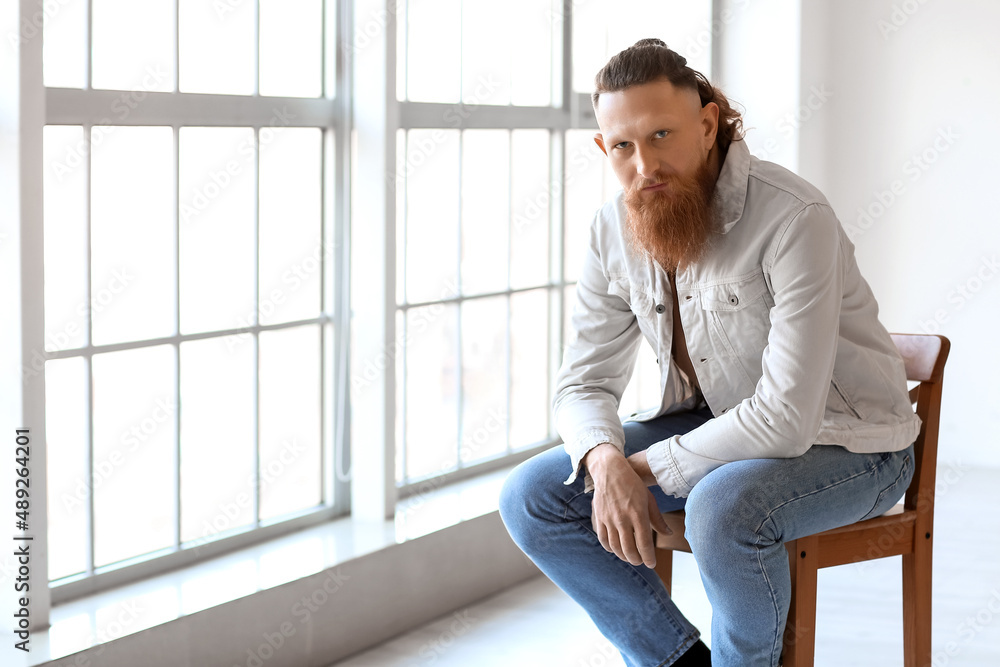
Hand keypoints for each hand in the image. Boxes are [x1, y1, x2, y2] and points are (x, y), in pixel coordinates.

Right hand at [584, 444, 671, 567]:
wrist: (610, 471)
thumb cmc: (632, 484)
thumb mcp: (649, 499)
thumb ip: (657, 519)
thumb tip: (669, 534)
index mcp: (638, 514)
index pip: (644, 543)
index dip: (649, 557)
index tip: (651, 563)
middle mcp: (623, 519)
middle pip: (629, 550)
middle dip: (637, 560)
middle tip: (641, 561)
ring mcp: (609, 519)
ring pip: (616, 547)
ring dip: (624, 556)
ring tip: (630, 557)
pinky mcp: (599, 518)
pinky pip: (603, 540)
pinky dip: (610, 548)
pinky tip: (616, 548)